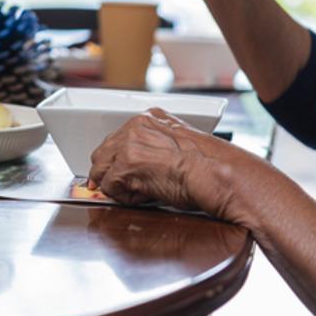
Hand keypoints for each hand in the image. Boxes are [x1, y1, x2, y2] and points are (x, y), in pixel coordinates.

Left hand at [87, 108, 262, 220]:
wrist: (214, 173)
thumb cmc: (207, 166)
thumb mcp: (179, 146)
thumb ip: (155, 148)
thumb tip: (140, 167)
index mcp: (150, 118)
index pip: (118, 138)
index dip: (117, 160)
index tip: (121, 172)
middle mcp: (137, 125)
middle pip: (103, 152)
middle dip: (110, 172)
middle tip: (126, 187)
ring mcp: (129, 144)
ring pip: (101, 169)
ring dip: (116, 185)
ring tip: (140, 191)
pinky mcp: (126, 164)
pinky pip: (110, 187)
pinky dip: (125, 197)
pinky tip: (146, 195)